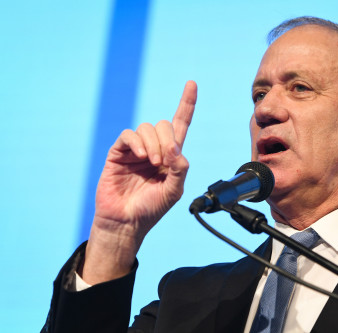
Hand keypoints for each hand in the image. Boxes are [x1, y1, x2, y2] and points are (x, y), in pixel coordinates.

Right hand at [82, 81, 196, 283]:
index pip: (180, 124)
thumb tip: (176, 147)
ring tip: (153, 163)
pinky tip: (142, 156)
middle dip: (167, 139)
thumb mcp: (174, 191)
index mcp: (170, 156)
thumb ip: (180, 168)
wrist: (126, 222)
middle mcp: (153, 148)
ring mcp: (135, 150)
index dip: (186, 104)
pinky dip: (137, 142)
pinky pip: (128, 135)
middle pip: (163, 125)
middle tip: (164, 161)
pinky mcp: (118, 153)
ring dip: (154, 144)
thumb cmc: (151, 209)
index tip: (192, 84)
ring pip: (147, 128)